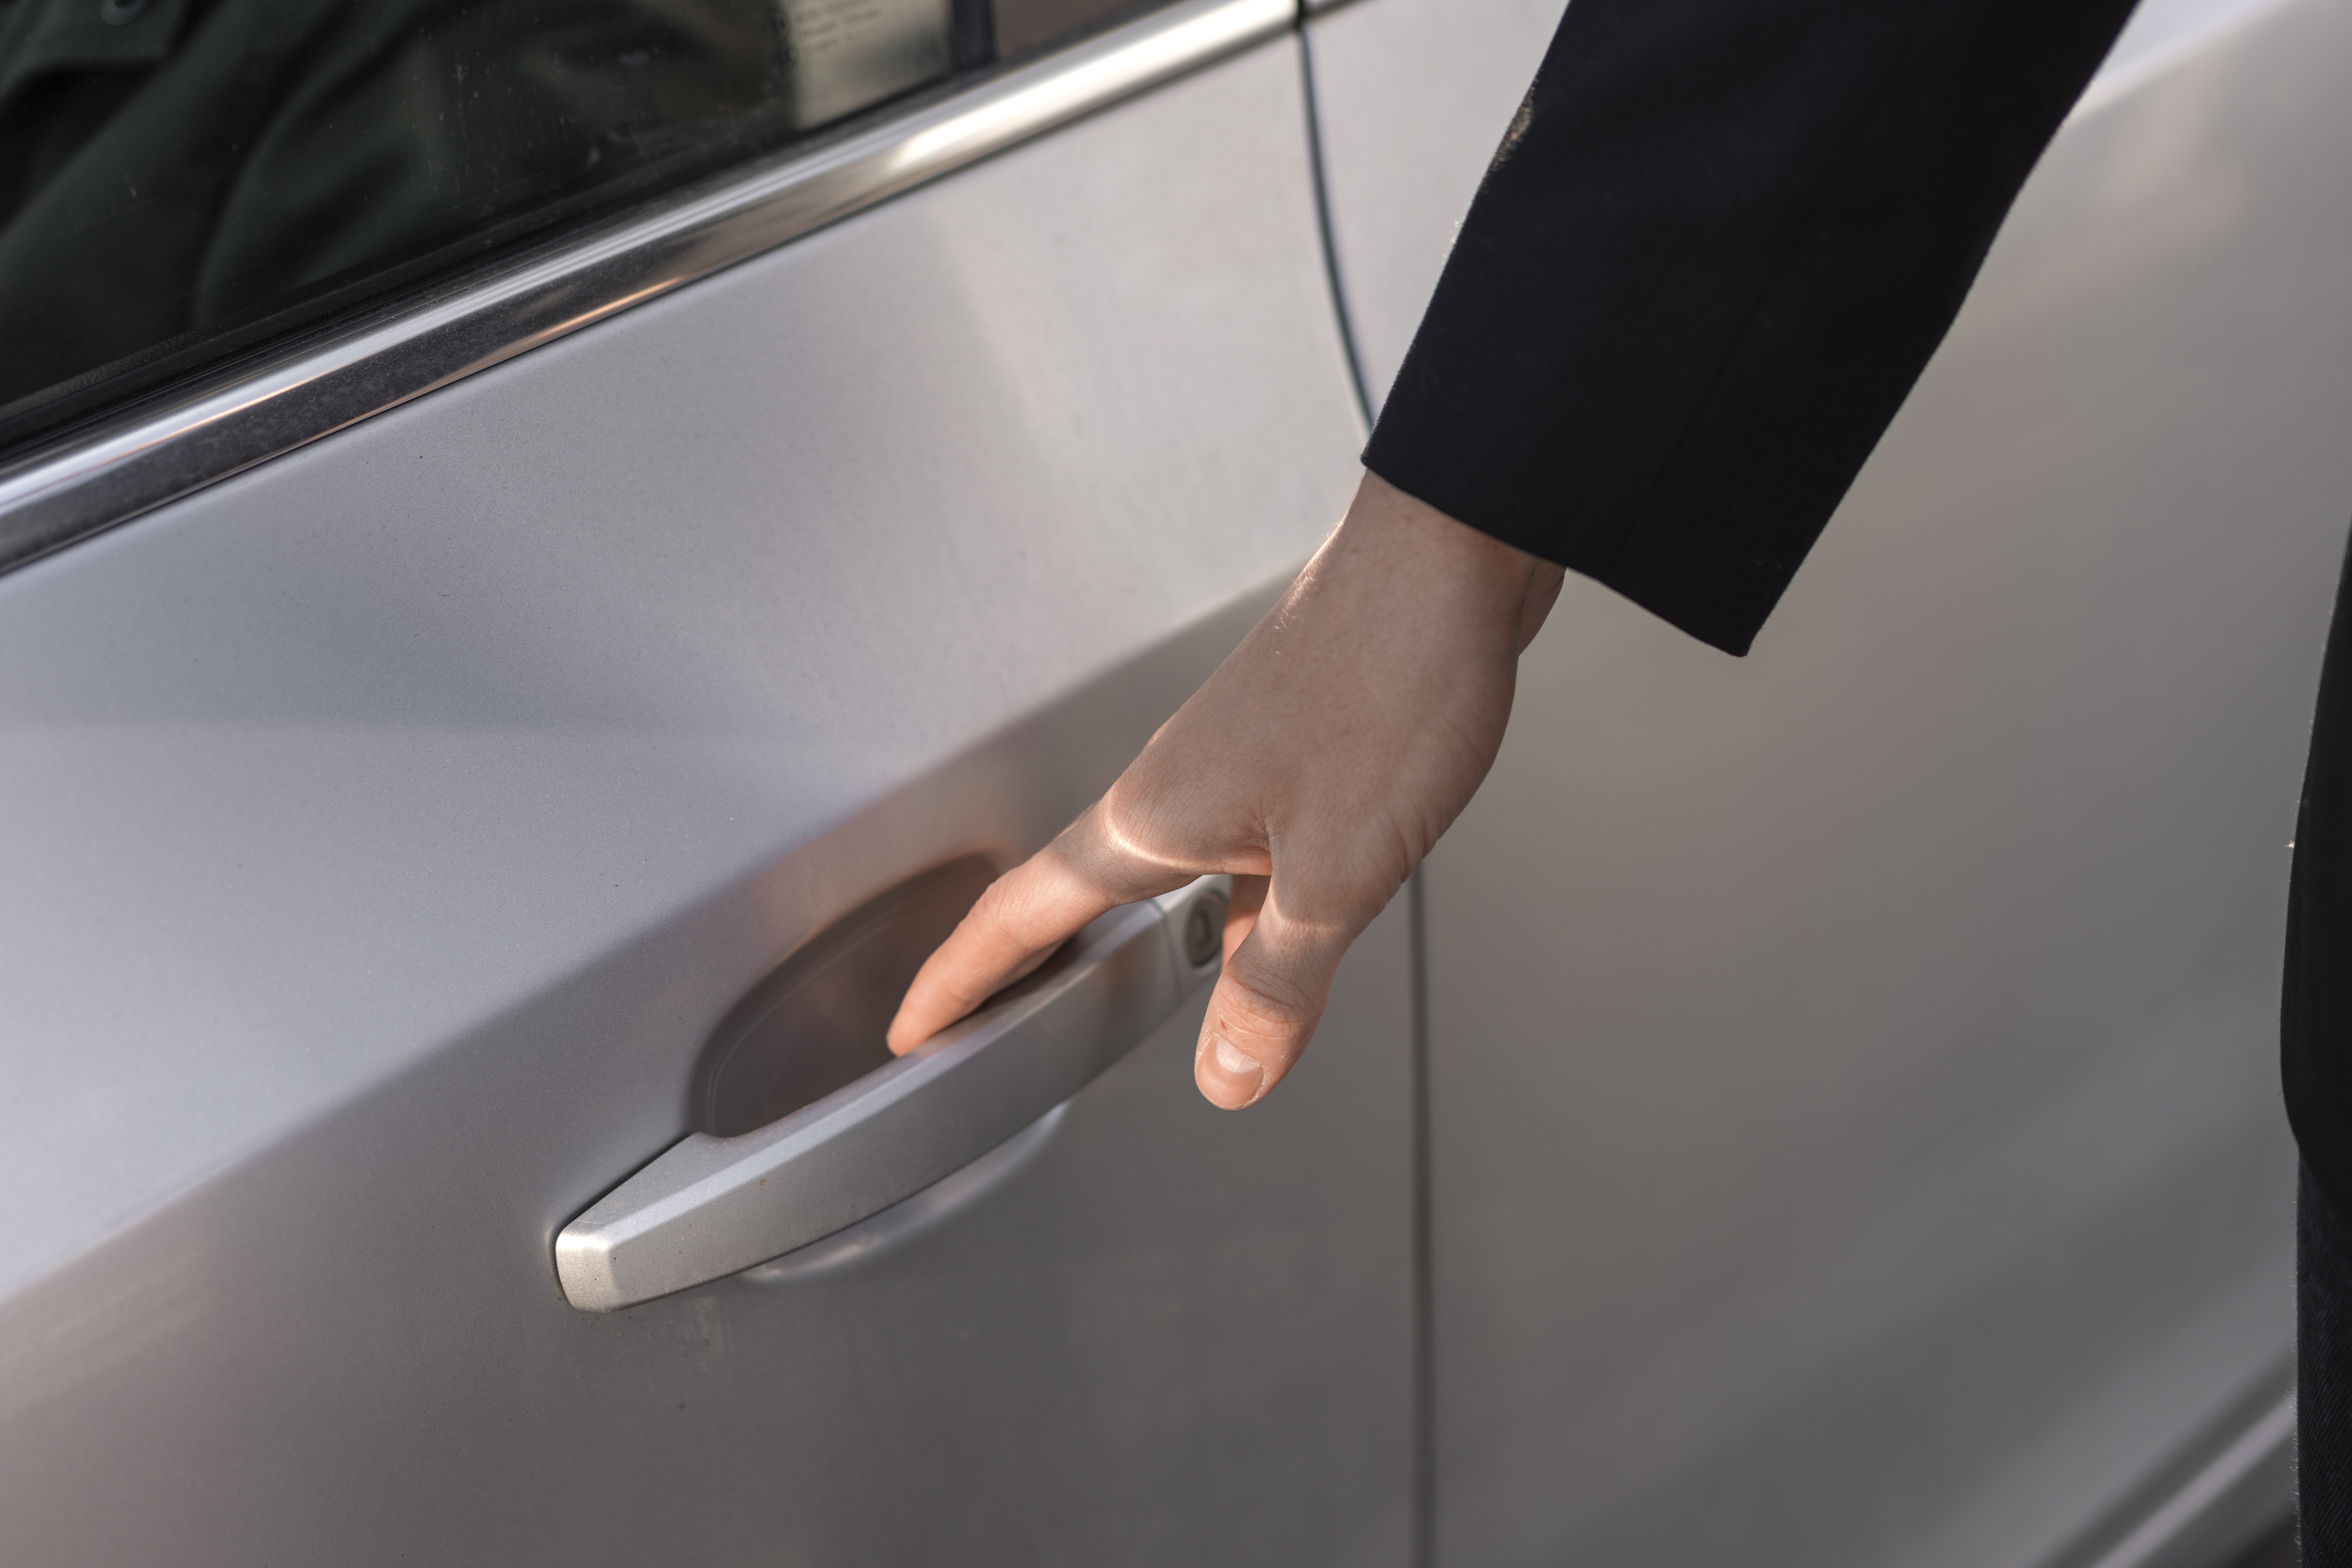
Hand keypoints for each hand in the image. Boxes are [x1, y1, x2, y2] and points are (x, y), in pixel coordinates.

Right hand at [884, 472, 1564, 1106]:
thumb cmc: (1390, 677)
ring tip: (1106, 995)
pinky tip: (1266, 931)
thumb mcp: (1339, 870)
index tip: (914, 1030)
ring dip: (1129, 937)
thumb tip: (1229, 1079)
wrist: (1451, 560)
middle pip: (1072, 895)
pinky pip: (1230, 850)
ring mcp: (1229, 762)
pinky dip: (1227, 905)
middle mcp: (1174, 786)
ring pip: (1159, 874)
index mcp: (1155, 818)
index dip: (961, 982)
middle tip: (983, 1023)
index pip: (1024, 916)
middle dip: (1023, 967)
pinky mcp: (1288, 749)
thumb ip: (1279, 984)